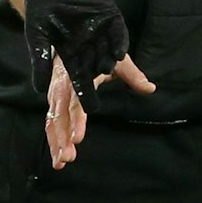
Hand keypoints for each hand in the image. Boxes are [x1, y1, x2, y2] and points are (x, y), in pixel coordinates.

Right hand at [19, 0, 144, 112]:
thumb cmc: (41, 6)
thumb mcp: (37, 37)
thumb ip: (41, 61)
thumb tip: (39, 90)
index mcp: (72, 54)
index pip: (80, 80)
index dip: (84, 95)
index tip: (89, 110)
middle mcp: (89, 47)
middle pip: (98, 70)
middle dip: (100, 85)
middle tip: (97, 105)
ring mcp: (101, 31)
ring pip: (110, 54)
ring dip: (110, 64)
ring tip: (108, 72)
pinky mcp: (111, 16)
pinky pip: (118, 32)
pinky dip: (118, 42)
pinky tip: (119, 53)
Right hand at [43, 53, 154, 168]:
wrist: (73, 39)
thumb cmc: (97, 51)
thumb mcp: (116, 59)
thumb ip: (132, 74)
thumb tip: (150, 88)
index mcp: (77, 75)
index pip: (76, 101)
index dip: (76, 120)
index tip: (77, 138)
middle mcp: (62, 86)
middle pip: (59, 115)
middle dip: (61, 138)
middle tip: (67, 157)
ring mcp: (55, 94)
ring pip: (52, 121)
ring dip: (55, 142)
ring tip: (61, 163)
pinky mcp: (53, 101)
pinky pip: (50, 122)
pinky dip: (53, 139)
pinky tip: (58, 157)